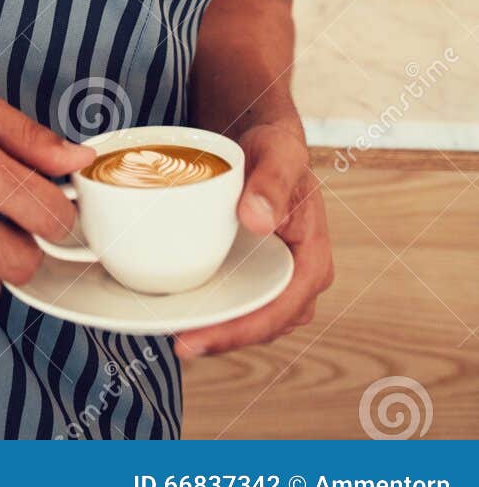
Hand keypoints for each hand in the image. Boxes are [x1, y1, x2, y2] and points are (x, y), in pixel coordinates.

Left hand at [174, 123, 332, 357]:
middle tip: (179, 344)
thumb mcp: (278, 155)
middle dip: (224, 339)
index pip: (280, 310)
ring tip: (175, 333)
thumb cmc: (276, 148)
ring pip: (250, 319)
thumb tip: (258, 220)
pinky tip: (182, 308)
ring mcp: (277, 278)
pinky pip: (237, 300)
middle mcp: (299, 278)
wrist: (264, 142)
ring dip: (217, 330)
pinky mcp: (256, 272)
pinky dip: (214, 309)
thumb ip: (272, 184)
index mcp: (312, 260)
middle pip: (262, 324)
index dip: (241, 331)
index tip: (201, 337)